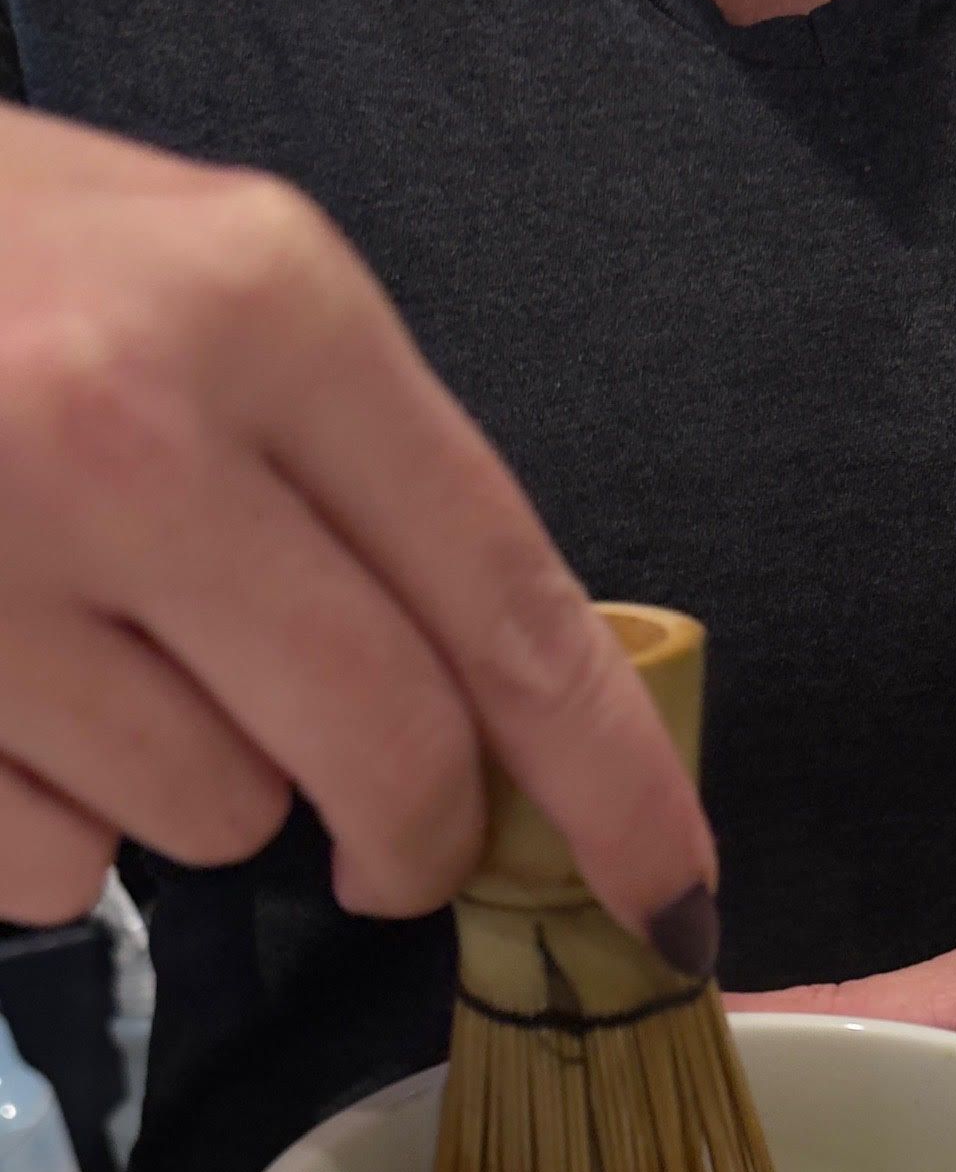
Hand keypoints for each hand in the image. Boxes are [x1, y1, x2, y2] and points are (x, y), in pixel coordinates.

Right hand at [0, 106, 714, 953]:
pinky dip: (52, 819)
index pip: (512, 604)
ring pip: (216, 821)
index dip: (614, 781)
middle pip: (390, 756)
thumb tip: (495, 698)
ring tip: (91, 647)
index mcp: (266, 306)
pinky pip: (58, 870)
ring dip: (193, 785)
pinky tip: (0, 692)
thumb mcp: (197, 280)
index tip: (672, 892)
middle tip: (397, 846)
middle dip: (417, 837)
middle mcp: (138, 436)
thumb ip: (354, 470)